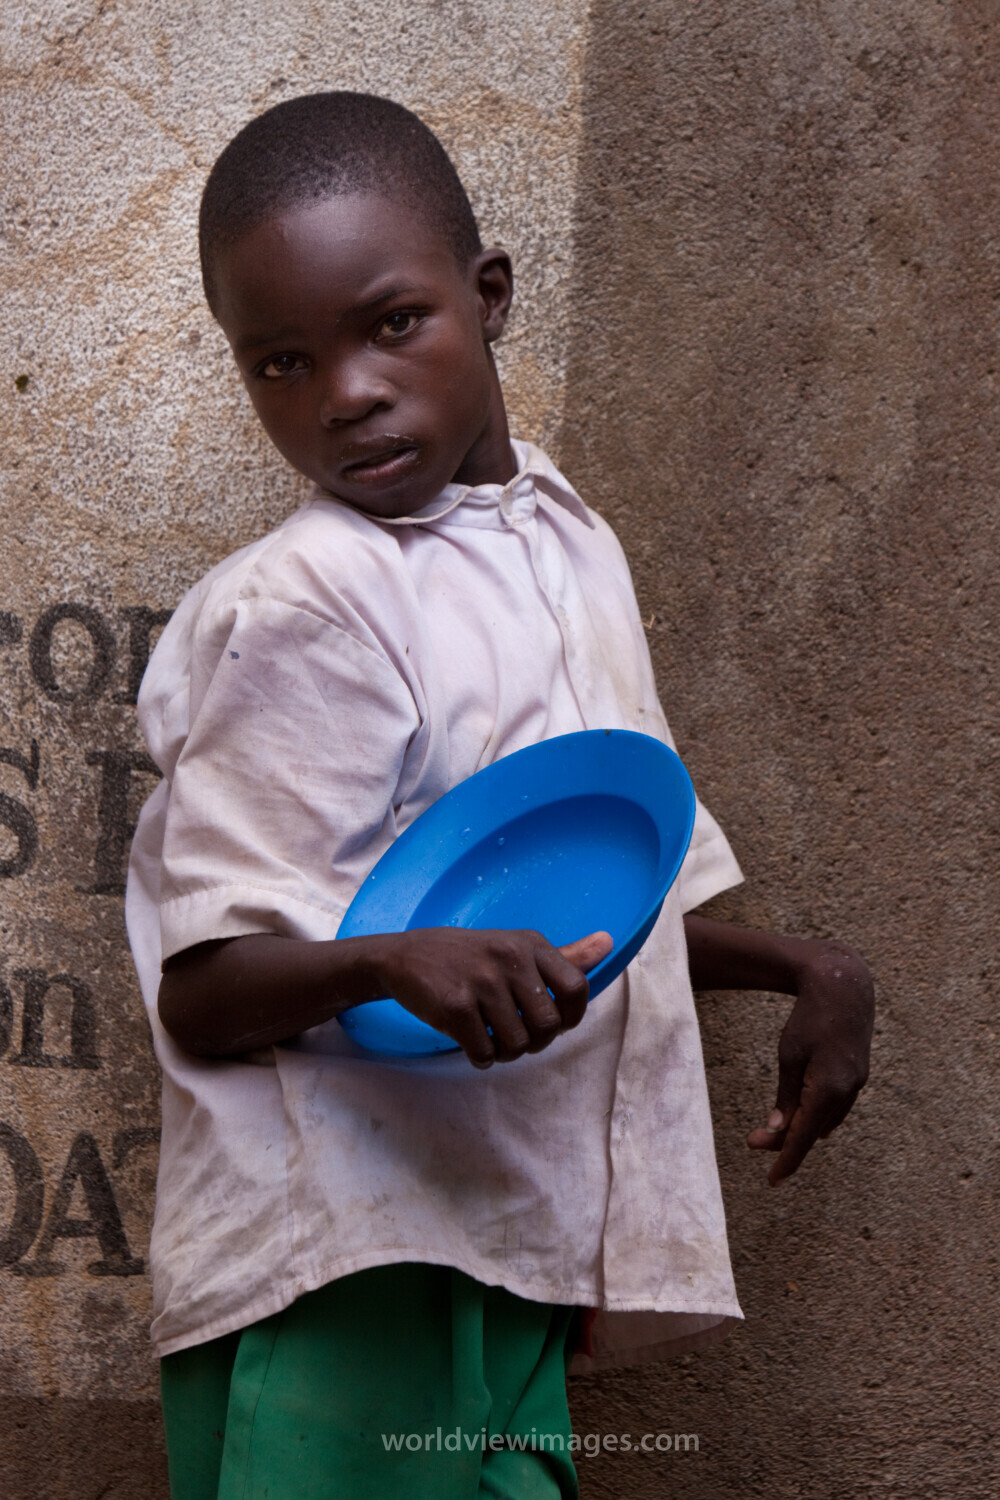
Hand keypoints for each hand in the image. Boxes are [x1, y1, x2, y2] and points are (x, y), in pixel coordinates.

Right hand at [375, 927, 613, 1068]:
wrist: (404, 957)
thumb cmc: (467, 957)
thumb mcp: (516, 947)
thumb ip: (564, 955)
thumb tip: (609, 942)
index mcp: (530, 944)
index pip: (577, 988)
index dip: (571, 1018)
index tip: (553, 1024)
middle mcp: (510, 958)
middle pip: (549, 1025)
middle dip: (535, 1042)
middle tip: (515, 1035)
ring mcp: (481, 981)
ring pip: (517, 1044)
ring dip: (505, 1053)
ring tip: (490, 1038)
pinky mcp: (454, 1005)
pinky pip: (484, 1052)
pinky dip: (480, 1057)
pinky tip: (470, 1043)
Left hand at [748, 941, 873, 1184]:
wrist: (844, 987)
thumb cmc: (809, 1018)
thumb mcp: (789, 1056)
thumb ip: (786, 1097)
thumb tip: (778, 1131)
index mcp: (827, 1088)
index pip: (803, 1137)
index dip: (786, 1161)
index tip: (772, 1181)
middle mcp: (847, 1091)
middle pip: (812, 1130)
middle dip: (785, 1140)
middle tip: (753, 1141)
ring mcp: (857, 1084)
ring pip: (826, 1120)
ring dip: (802, 1128)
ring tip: (773, 1130)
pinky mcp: (858, 1076)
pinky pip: (837, 1106)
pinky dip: (818, 1114)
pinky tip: (805, 1117)